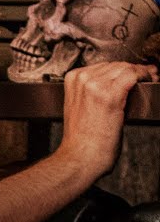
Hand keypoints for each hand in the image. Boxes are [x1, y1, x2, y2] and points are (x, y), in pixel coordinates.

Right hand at [58, 62, 158, 178]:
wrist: (81, 155)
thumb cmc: (82, 138)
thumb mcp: (79, 106)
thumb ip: (90, 90)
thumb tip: (114, 82)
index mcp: (72, 79)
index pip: (103, 65)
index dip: (122, 69)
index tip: (135, 72)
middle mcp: (82, 79)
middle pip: (115, 65)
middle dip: (132, 70)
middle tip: (148, 75)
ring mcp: (95, 85)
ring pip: (125, 68)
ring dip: (140, 73)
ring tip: (150, 78)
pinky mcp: (110, 95)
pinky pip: (132, 75)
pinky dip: (144, 75)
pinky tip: (149, 79)